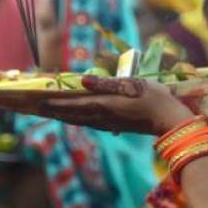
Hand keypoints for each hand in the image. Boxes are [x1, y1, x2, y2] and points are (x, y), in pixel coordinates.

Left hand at [43, 76, 194, 133]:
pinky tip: (77, 119)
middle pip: (73, 115)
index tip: (37, 101)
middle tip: (35, 108)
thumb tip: (82, 82)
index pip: (74, 103)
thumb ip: (107, 83)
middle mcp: (104, 116)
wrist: (171, 120)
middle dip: (54, 111)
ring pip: (81, 120)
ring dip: (64, 116)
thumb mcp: (133, 84)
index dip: (55, 102)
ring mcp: (110, 123)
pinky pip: (91, 123)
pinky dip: (79, 120)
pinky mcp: (117, 126)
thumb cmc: (155, 98)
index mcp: (106, 105)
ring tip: (50, 113)